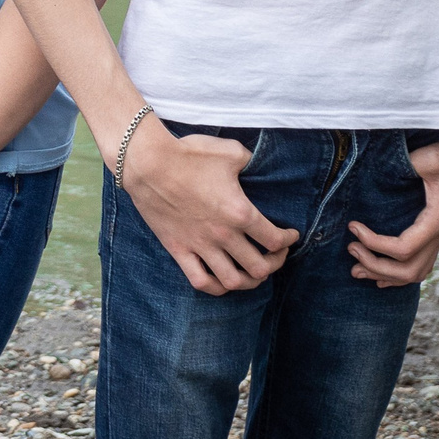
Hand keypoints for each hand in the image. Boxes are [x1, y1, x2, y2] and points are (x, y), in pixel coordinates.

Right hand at [121, 126, 298, 294]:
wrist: (147, 163)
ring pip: (233, 281)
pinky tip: (222, 280)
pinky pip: (201, 282)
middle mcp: (223, 235)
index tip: (291, 235)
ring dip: (249, 281)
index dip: (288, 240)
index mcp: (240, 212)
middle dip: (274, 263)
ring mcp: (200, 245)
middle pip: (259, 267)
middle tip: (274, 254)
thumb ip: (251, 162)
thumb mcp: (230, 151)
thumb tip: (259, 167)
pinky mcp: (179, 249)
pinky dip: (216, 287)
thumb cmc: (189, 154)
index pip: (275, 240)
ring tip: (252, 272)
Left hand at [348, 130, 438, 286]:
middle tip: (351, 249)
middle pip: (408, 270)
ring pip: (416, 273)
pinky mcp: (438, 231)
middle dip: (375, 266)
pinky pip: (421, 263)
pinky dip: (400, 273)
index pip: (402, 249)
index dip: (373, 243)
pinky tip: (383, 274)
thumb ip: (400, 167)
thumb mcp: (426, 159)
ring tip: (358, 269)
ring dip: (386, 275)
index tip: (353, 227)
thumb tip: (368, 172)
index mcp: (436, 221)